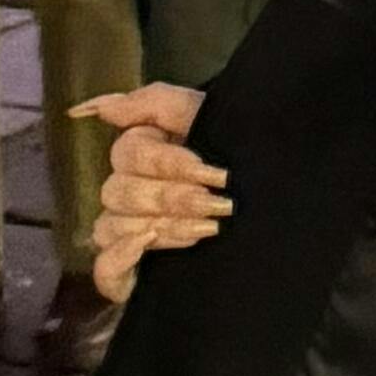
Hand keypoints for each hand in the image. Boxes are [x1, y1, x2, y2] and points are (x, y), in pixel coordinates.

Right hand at [73, 79, 225, 304]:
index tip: (216, 173)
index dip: (170, 163)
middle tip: (218, 204)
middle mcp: (126, 191)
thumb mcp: (207, 118)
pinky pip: (103, 268)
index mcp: (139, 153)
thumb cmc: (236, 159)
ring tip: (208, 228)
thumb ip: (156, 103)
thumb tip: (102, 108)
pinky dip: (120, 256)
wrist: (274, 212)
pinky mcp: (127, 272)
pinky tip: (149, 243)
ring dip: (163, 225)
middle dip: (174, 197)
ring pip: (114, 226)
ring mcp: (123, 232)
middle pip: (121, 191)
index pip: (129, 153)